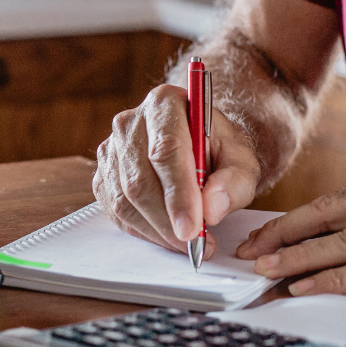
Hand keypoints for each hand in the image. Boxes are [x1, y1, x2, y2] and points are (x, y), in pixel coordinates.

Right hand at [93, 85, 260, 257]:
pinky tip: (166, 234)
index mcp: (165, 103)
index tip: (193, 228)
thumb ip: (235, 181)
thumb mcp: (242, 159)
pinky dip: (142, 230)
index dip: (178, 194)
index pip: (165, 150)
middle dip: (168, 220)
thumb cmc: (220, 148)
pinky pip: (115, 210)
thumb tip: (212, 209)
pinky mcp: (103, 173)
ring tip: (187, 242)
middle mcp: (130, 122)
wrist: (200, 142)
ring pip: (124, 200)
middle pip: (140, 179)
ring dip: (156, 230)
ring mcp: (111, 148)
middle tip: (195, 243)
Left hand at [236, 175, 345, 323]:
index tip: (267, 237)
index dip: (298, 221)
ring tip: (265, 269)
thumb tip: (342, 269)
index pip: (339, 203)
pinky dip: (335, 277)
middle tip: (250, 250)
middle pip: (333, 212)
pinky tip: (307, 285)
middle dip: (286, 232)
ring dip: (301, 255)